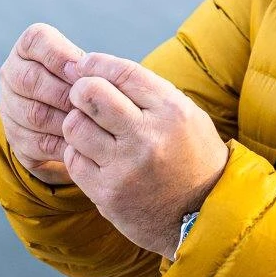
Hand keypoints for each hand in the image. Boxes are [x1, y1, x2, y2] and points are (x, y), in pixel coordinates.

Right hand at [0, 23, 85, 184]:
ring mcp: (9, 108)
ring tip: (92, 123)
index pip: (35, 40)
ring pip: (33, 115)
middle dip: (64, 92)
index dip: (59, 55)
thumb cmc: (85, 84)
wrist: (69, 119)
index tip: (82, 69)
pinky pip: (38, 143)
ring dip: (67, 120)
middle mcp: (12, 74)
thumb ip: (87, 67)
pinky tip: (85, 143)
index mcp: (28, 49)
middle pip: (29, 80)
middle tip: (89, 102)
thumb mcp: (86, 68)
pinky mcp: (17, 139)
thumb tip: (92, 75)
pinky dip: (64, 144)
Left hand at [60, 52, 228, 259]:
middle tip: (82, 96)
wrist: (203, 213)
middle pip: (91, 94)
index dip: (95, 63)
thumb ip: (146, 92)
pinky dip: (78, 153)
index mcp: (172, 111)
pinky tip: (94, 156)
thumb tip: (95, 68)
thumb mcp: (184, 115)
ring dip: (77, 123)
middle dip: (79, 89)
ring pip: (75, 126)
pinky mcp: (108, 193)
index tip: (83, 64)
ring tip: (91, 129)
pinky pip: (73, 160)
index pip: (122, 72)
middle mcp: (148, 137)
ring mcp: (126, 167)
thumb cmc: (191, 156)